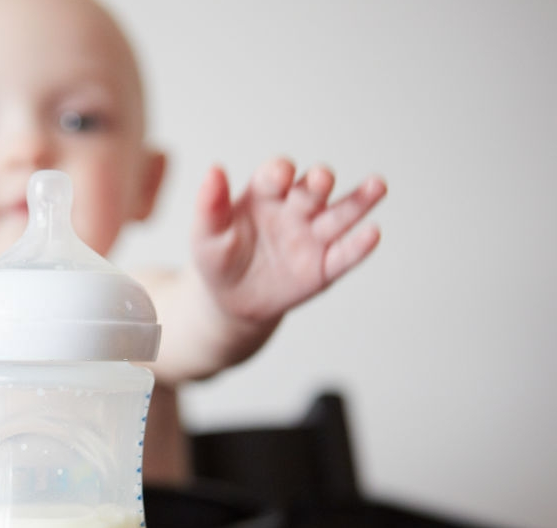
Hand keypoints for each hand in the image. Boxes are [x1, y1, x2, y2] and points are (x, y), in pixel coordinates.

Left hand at [192, 158, 385, 323]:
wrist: (231, 301)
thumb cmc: (219, 259)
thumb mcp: (206, 235)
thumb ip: (210, 205)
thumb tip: (214, 170)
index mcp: (265, 195)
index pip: (276, 176)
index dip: (279, 172)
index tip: (281, 174)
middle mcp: (295, 209)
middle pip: (312, 189)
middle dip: (318, 182)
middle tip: (321, 179)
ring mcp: (312, 237)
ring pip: (339, 215)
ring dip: (359, 201)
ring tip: (377, 186)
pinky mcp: (324, 267)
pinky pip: (344, 255)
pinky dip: (359, 246)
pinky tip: (372, 233)